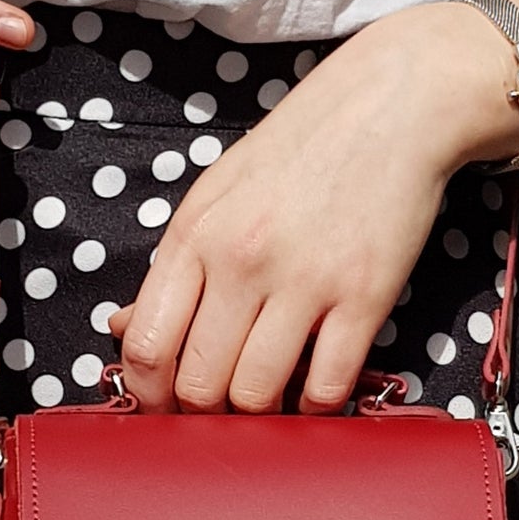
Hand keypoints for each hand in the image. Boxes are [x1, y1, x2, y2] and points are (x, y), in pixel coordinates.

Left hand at [107, 5, 518, 413]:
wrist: (393, 103)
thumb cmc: (301, 148)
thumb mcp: (216, 192)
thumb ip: (173, 263)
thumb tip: (125, 327)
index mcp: (195, 235)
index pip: (147, 346)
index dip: (150, 397)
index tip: (166, 408)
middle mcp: (242, 261)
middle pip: (200, 385)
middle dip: (206, 414)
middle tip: (222, 411)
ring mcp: (305, 282)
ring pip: (258, 395)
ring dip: (261, 415)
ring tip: (271, 399)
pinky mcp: (364, 297)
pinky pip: (328, 386)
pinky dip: (317, 406)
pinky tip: (316, 391)